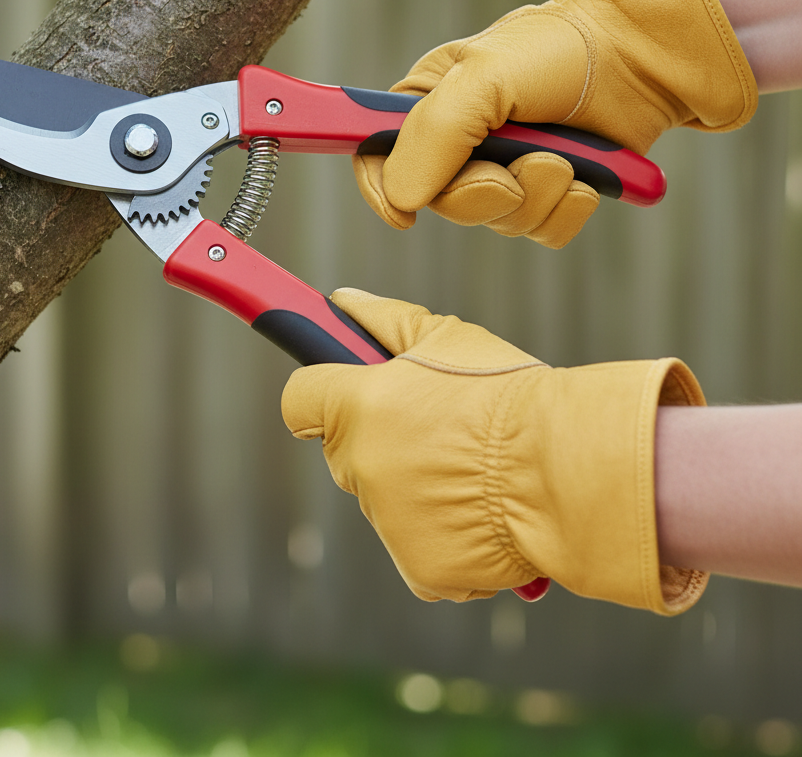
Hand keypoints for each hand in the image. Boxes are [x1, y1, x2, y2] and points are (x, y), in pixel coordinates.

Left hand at [282, 288, 708, 612]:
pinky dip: (444, 537)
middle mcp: (361, 466)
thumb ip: (383, 319)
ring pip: (386, 503)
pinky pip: (419, 549)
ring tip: (474, 472)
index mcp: (357, 406)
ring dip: (416, 490)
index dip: (322, 396)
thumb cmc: (509, 394)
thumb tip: (339, 301)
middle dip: (379, 443)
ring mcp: (387, 522)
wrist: (568, 467)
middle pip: (346, 455)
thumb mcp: (448, 338)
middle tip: (438, 433)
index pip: (300, 402)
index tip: (341, 396)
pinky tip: (482, 513)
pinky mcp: (420, 568)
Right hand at [354, 0, 756, 246]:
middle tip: (520, 164)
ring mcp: (505, 170)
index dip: (382, 191)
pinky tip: (586, 177)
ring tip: (563, 156)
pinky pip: (542, 232)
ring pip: (497, 222)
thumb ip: (434, 135)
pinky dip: (567, 210)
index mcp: (425, 106)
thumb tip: (402, 198)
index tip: (403, 214)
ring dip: (536, 196)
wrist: (641, 57)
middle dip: (484, 192)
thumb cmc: (557, 51)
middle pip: (440, 203)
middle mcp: (458, 143)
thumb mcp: (483, 79)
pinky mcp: (549, 193)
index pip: (374, 159)